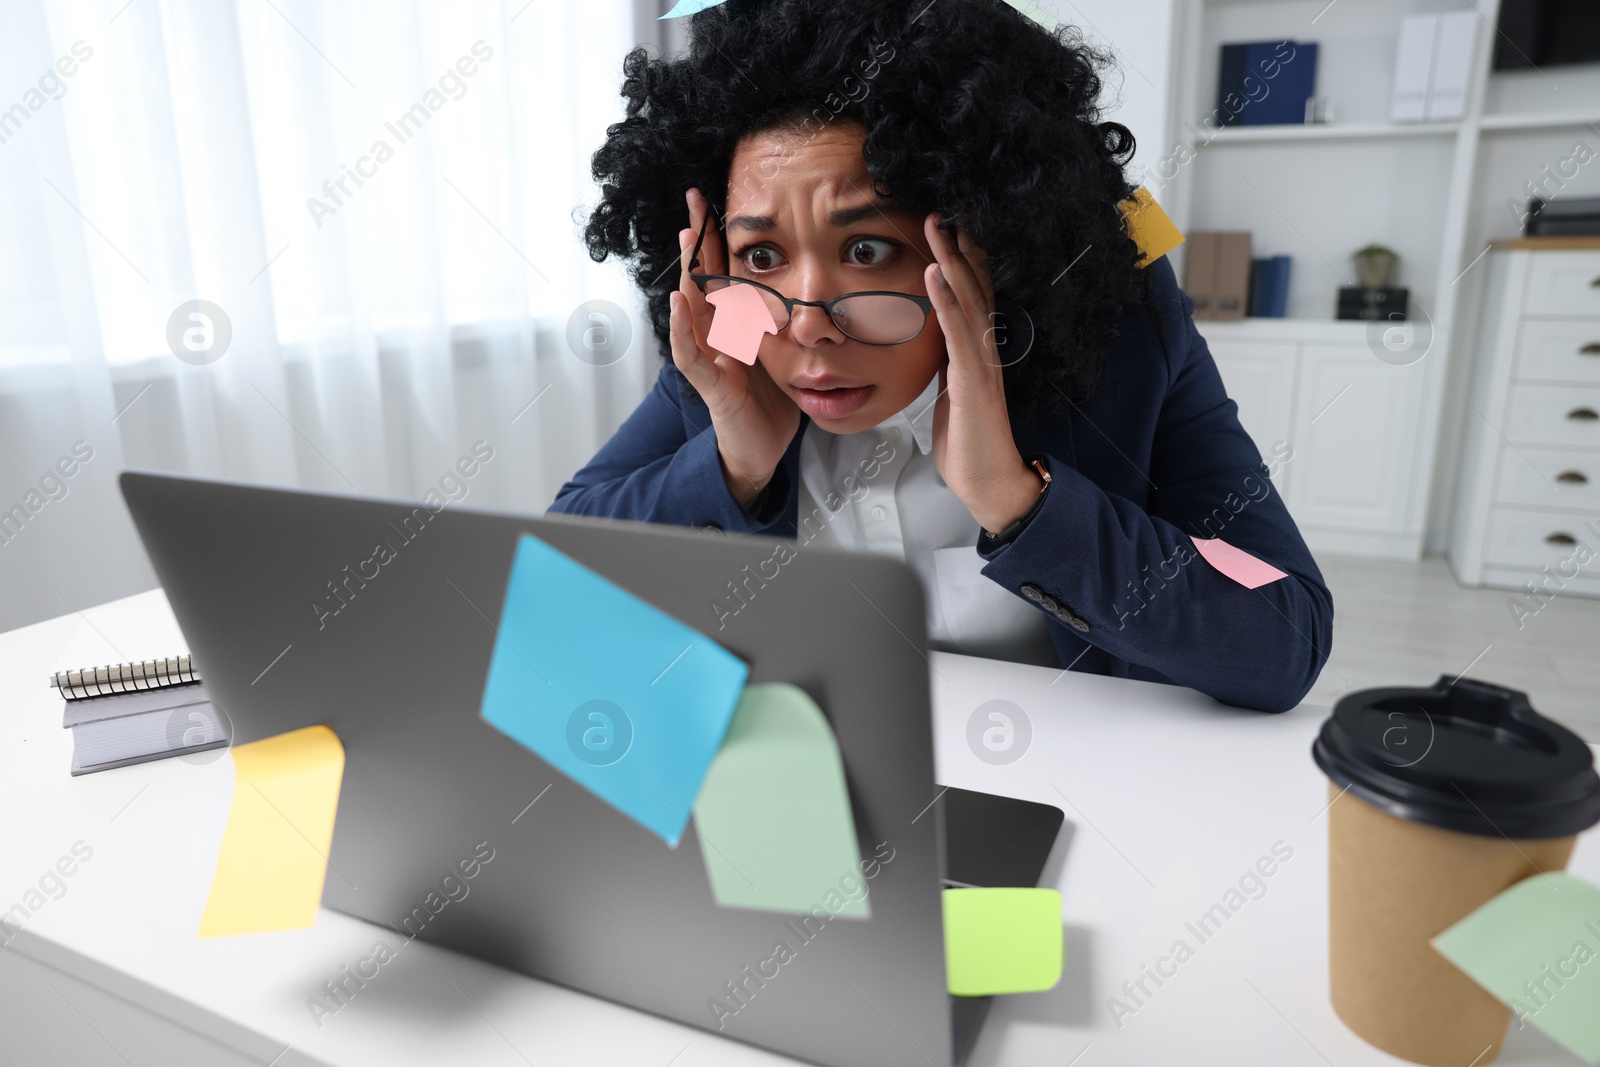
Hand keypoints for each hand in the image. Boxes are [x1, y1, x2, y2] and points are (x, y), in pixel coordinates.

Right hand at [669, 187, 800, 507]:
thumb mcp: (783, 352)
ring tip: (688, 236)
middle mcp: (715, 337)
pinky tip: (678, 304)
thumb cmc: (769, 404)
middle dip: (700, 239)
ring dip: (690, 271)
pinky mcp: (712, 387)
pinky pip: (691, 355)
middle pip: (703, 279)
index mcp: (733, 327)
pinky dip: (682, 329)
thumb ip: (786, 322)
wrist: (759, 451)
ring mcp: (709, 359)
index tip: (719, 201)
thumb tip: (816, 289)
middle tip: (696, 199)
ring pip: (693, 308)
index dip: (721, 239)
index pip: (724, 273)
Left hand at [923, 213, 1043, 534]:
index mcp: (978, 350)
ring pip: (969, 299)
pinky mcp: (974, 380)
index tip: (946, 225)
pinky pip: (959, 333)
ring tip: (937, 225)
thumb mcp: (950, 391)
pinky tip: (934, 273)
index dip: (961, 258)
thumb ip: (946, 360)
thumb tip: (932, 336)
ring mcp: (982, 361)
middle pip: (974, 285)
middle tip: (942, 206)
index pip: (971, 293)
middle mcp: (985, 348)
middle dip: (959, 245)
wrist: (988, 481)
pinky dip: (946, 301)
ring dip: (951, 259)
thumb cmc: (969, 442)